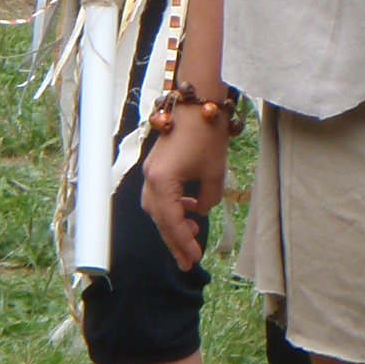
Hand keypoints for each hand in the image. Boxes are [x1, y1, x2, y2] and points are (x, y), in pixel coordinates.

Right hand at [140, 107, 230, 269]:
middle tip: (188, 262)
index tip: (195, 258)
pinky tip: (190, 209)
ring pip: (156, 208)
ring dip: (172, 224)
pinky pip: (159, 194)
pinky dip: (171, 206)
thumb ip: (207, 199)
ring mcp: (151, 171)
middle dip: (174, 241)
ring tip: (192, 236)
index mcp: (161, 181)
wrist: (197, 102)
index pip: (171, 221)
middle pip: (159, 219)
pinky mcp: (156, 165)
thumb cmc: (207, 134)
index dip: (183, 242)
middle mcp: (150, 178)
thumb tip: (200, 211)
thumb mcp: (214, 173)